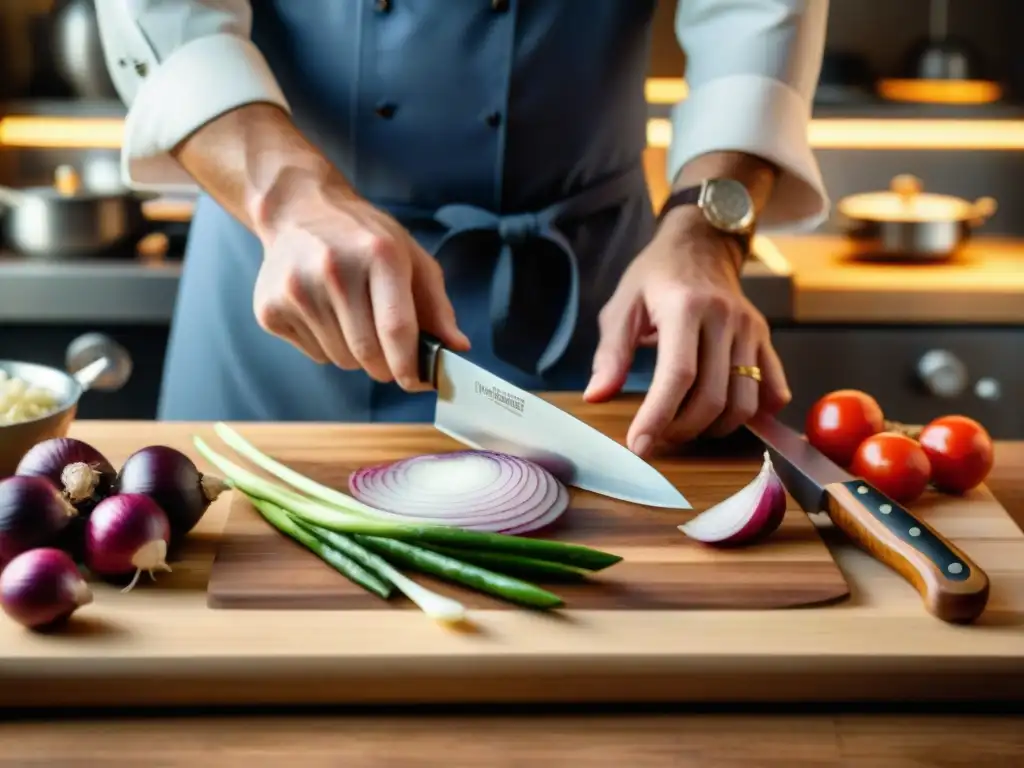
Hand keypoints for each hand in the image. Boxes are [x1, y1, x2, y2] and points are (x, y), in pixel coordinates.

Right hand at [251, 177, 469, 389]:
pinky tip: (325, 313)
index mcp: (379, 254)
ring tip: (352, 319)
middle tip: (388, 352)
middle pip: (368, 353)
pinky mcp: (270, 308)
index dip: (410, 366)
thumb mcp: (410, 258)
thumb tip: (457, 348)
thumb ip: (437, 306)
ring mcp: (297, 290)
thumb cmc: (363, 238)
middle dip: (385, 365)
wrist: (298, 209)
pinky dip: (328, 347)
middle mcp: (334, 269)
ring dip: (356, 355)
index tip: (418, 382)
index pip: (396, 328)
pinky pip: (314, 355)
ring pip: (341, 359)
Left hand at [583, 208, 790, 455]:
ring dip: (714, 428)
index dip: (658, 416)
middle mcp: (724, 318)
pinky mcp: (765, 338)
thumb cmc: (655, 276)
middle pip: (712, 396)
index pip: (677, 375)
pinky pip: (773, 389)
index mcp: (684, 307)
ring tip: (686, 426)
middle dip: (682, 429)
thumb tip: (597, 396)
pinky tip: (727, 416)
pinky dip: (755, 415)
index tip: (639, 446)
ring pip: (744, 401)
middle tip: (658, 435)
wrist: (702, 244)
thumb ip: (611, 353)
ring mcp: (750, 329)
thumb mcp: (622, 305)